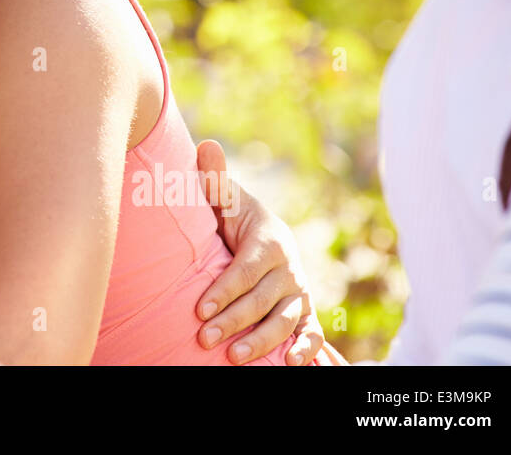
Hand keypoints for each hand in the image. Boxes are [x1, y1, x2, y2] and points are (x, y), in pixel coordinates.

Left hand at [194, 140, 324, 365]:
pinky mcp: (305, 311)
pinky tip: (291, 364)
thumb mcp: (225, 199)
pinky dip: (306, 350)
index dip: (224, 290)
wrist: (261, 236)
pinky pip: (311, 332)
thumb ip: (215, 179)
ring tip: (233, 357)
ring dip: (261, 341)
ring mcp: (298, 291)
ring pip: (283, 321)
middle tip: (205, 338)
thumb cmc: (233, 218)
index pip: (245, 269)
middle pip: (262, 300)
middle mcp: (288, 268)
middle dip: (233, 320)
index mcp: (268, 240)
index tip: (198, 308)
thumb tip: (206, 145)